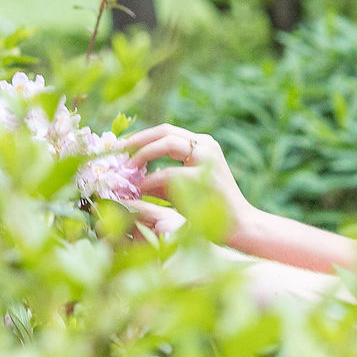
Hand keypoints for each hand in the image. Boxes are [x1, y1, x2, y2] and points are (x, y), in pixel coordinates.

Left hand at [123, 123, 246, 211]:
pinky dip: (149, 181)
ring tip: (126, 170)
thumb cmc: (209, 210)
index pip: (166, 131)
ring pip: (166, 144)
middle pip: (165, 131)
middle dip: (137, 140)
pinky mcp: (204, 175)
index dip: (141, 137)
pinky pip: (167, 173)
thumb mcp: (180, 188)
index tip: (121, 147)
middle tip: (117, 151)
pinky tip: (138, 190)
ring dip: (142, 155)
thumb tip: (128, 177)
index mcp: (203, 145)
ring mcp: (207, 157)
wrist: (240, 226)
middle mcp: (206, 145)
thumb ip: (158, 179)